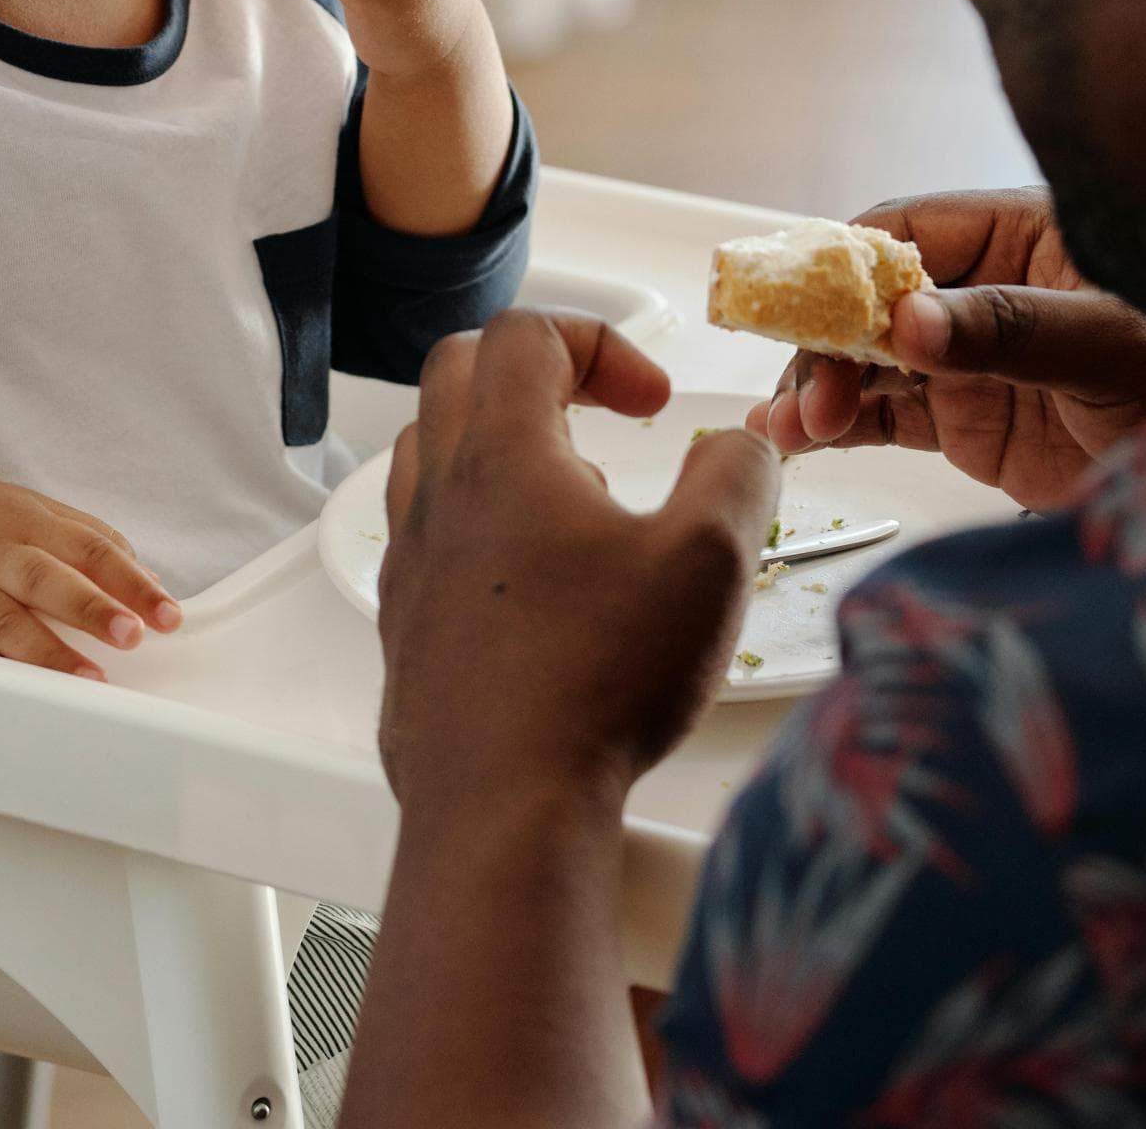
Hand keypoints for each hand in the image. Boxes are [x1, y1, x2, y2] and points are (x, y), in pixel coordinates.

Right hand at [0, 471, 181, 678]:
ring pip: (1, 621)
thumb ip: (90, 540)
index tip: (167, 615)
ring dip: (45, 653)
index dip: (132, 583)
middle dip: (91, 608)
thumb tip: (147, 580)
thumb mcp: (34, 510)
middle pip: (46, 579)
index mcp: (29, 524)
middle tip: (131, 635)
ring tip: (87, 679)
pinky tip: (13, 692)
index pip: (92, 550)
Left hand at [377, 311, 777, 812]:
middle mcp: (439, 494)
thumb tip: (740, 444)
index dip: (598, 340)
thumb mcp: (709, 562)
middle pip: (459, 370)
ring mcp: (410, 559)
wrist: (501, 813)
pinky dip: (481, 520)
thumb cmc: (596, 685)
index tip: (650, 400)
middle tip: (602, 411)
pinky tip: (543, 580)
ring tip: (578, 497)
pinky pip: (428, 532)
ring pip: (430, 449)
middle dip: (538, 369)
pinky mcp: (405, 623)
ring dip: (503, 443)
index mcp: (503, 453)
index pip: (524, 333)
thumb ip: (736, 476)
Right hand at [748, 187, 1145, 508]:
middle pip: (871, 301)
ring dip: (819, 387)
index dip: (846, 267)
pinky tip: (797, 439)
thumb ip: (1010, 328)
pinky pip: (885, 414)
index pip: (908, 231)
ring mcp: (970, 358)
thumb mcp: (1114, 344)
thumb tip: (907, 321)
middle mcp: (984, 289)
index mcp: (1020, 235)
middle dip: (825, 342)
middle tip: (808, 395)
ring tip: (788, 428)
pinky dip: (838, 424)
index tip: (805, 308)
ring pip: (867, 360)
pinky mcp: (967, 420)